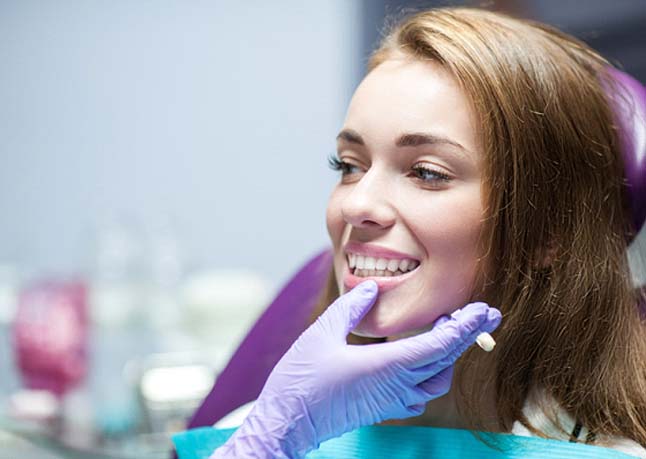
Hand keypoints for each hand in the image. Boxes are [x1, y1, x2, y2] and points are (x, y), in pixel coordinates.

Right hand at [211, 280, 500, 458]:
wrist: (287, 422)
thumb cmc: (301, 380)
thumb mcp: (322, 333)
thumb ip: (351, 307)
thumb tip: (372, 288)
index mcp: (386, 366)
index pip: (438, 345)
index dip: (464, 327)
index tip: (483, 310)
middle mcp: (395, 386)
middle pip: (445, 360)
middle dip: (467, 335)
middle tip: (484, 313)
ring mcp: (391, 401)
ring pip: (437, 381)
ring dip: (449, 355)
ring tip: (449, 331)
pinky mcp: (383, 409)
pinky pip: (420, 394)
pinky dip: (431, 375)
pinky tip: (422, 362)